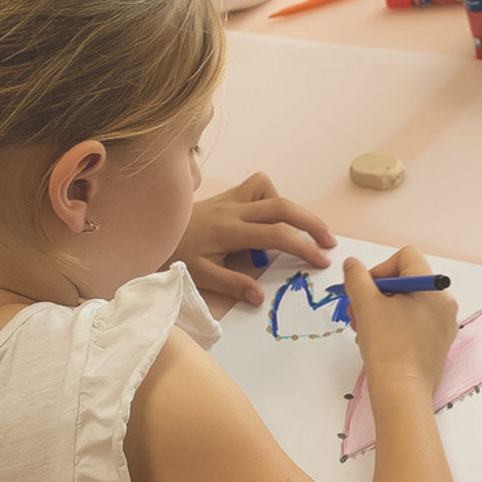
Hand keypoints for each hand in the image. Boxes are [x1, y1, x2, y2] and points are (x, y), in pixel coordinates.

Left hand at [171, 172, 335, 305]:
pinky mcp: (227, 195)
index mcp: (229, 231)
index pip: (276, 235)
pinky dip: (269, 196)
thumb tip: (260, 296)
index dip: (302, 247)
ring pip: (269, 189)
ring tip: (298, 231)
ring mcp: (230, 198)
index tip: (321, 260)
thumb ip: (231, 284)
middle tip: (329, 241)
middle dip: (311, 222)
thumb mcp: (200, 276)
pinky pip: (256, 185)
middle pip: (282, 206)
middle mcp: (233, 210)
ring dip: (289, 207)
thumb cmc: (176, 255)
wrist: (152, 230)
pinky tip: (268, 217)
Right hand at [342, 248, 457, 392]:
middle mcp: (444, 303)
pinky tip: (377, 341)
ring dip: (381, 311)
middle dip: (376, 293)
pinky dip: (394, 326)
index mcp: (432, 287)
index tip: (365, 289)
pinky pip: (414, 324)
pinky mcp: (438, 344)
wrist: (401, 390)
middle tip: (357, 311)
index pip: (406, 257)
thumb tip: (353, 264)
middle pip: (405, 281)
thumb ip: (356, 277)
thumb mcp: (365, 303)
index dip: (380, 268)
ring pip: (407, 304)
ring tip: (363, 329)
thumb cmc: (387, 345)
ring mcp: (444, 325)